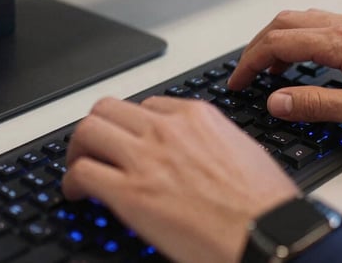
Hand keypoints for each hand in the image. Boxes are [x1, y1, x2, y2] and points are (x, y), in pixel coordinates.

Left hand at [62, 96, 298, 262]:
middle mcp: (166, 129)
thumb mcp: (242, 152)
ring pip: (88, 130)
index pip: (147, 105)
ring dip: (78, 148)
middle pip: (108, 108)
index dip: (133, 125)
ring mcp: (146, 158)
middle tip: (94, 147)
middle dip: (97, 127)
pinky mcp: (130, 193)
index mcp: (196, 117)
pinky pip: (83, 172)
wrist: (269, 236)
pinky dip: (72, 181)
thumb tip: (196, 152)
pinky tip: (77, 193)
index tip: (129, 140)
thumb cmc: (266, 205)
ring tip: (79, 166)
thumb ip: (210, 142)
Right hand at [228, 9, 341, 136]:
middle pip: (284, 23)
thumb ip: (315, 104)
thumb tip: (277, 101)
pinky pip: (320, 24)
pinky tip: (303, 60)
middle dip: (257, 47)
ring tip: (269, 69)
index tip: (238, 81)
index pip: (278, 43)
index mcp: (340, 41)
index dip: (250, 63)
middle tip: (245, 73)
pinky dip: (299, 38)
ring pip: (301, 19)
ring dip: (277, 40)